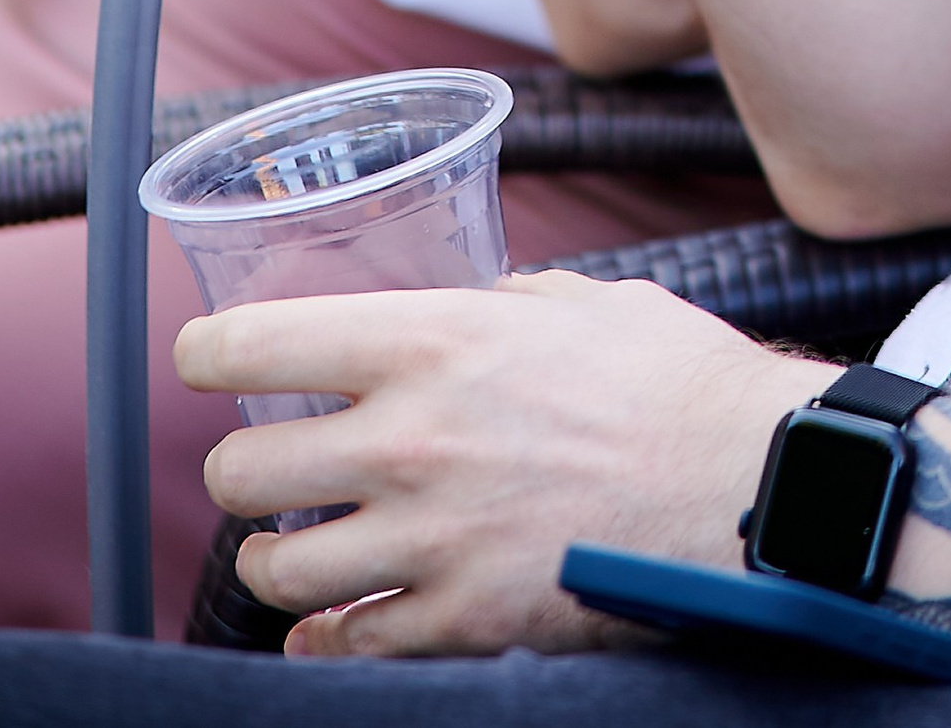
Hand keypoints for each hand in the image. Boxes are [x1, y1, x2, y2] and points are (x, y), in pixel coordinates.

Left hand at [179, 270, 824, 656]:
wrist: (747, 486)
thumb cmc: (678, 384)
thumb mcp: (582, 304)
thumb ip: (504, 305)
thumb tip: (470, 305)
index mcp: (437, 341)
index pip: (259, 343)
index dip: (208, 351)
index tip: (203, 358)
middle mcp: (412, 440)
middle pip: (240, 472)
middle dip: (244, 470)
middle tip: (268, 465)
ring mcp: (429, 541)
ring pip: (276, 569)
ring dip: (280, 560)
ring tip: (301, 547)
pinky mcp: (460, 622)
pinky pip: (344, 646)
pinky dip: (329, 636)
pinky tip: (338, 620)